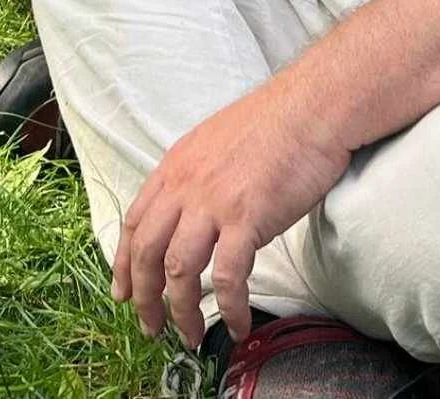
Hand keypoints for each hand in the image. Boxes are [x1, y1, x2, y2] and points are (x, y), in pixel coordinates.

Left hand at [111, 68, 350, 349]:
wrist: (314, 105)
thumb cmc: (280, 119)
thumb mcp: (219, 139)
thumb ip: (200, 174)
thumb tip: (199, 209)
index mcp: (177, 165)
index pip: (135, 222)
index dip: (125, 264)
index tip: (125, 292)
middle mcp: (186, 185)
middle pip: (148, 253)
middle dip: (145, 298)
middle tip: (152, 327)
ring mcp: (214, 202)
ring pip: (179, 271)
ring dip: (181, 312)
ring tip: (190, 335)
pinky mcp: (247, 218)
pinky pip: (228, 276)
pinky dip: (230, 306)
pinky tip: (238, 323)